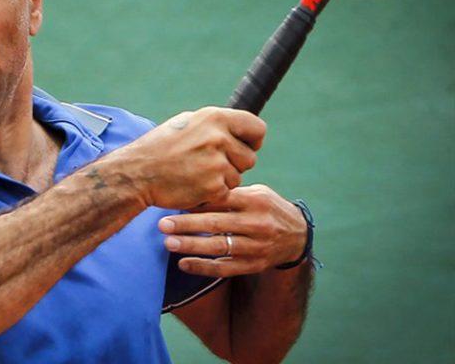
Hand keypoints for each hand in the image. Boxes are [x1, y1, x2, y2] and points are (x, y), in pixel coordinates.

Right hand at [112, 107, 265, 209]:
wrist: (137, 173)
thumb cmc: (159, 147)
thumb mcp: (186, 123)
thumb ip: (215, 125)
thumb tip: (239, 128)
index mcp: (214, 118)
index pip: (257, 128)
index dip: (253, 140)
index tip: (245, 147)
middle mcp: (219, 138)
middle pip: (250, 157)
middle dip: (236, 164)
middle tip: (211, 165)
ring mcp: (217, 163)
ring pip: (238, 177)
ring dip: (222, 180)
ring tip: (196, 174)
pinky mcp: (213, 186)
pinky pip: (226, 192)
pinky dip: (212, 193)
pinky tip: (193, 185)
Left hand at [157, 184, 306, 276]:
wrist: (297, 235)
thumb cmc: (267, 207)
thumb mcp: (255, 193)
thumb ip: (229, 193)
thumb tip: (193, 191)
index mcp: (255, 200)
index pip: (222, 199)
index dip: (197, 201)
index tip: (173, 200)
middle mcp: (257, 224)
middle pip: (218, 224)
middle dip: (188, 224)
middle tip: (162, 224)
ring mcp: (256, 246)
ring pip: (220, 247)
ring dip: (192, 246)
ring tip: (168, 243)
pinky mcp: (254, 265)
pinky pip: (225, 268)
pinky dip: (203, 267)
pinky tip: (183, 264)